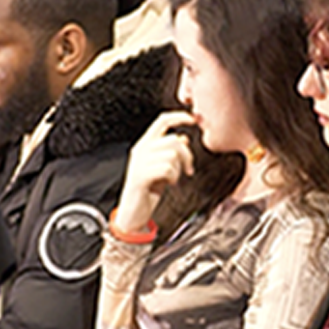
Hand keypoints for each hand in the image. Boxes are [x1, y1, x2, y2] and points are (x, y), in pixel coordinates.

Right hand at [115, 111, 198, 231]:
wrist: (134, 211)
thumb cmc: (148, 189)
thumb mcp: (162, 166)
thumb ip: (170, 151)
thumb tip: (184, 137)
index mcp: (145, 144)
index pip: (162, 121)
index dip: (179, 117)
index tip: (194, 119)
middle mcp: (141, 150)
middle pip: (173, 140)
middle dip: (188, 155)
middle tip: (189, 169)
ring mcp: (140, 162)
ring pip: (172, 154)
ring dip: (179, 169)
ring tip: (173, 178)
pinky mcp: (141, 176)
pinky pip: (167, 168)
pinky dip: (173, 177)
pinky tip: (169, 183)